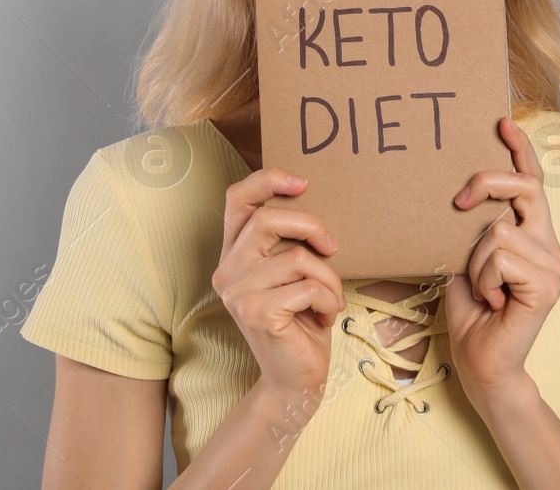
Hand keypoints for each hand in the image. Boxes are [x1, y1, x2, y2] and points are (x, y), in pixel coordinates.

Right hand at [212, 168, 345, 400]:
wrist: (296, 379)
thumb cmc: (302, 322)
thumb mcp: (293, 274)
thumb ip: (289, 242)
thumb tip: (314, 201)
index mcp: (234, 254)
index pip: (237, 199)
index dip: (267, 180)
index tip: (302, 182)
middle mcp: (228, 270)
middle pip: (268, 219)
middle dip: (311, 226)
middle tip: (332, 247)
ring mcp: (238, 292)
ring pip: (296, 257)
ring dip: (328, 278)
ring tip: (331, 298)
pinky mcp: (256, 313)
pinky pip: (307, 287)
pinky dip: (328, 299)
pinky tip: (326, 316)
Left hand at [442, 116, 559, 408]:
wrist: (482, 364)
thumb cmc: (472, 314)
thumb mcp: (464, 260)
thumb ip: (471, 230)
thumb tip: (457, 197)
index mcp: (531, 235)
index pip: (531, 183)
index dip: (520, 151)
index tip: (503, 122)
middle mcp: (548, 244)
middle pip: (525, 188)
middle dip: (486, 183)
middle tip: (459, 202)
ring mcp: (553, 264)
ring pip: (499, 230)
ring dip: (476, 261)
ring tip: (483, 290)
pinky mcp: (548, 284)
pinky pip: (501, 256)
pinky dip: (484, 278)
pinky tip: (493, 302)